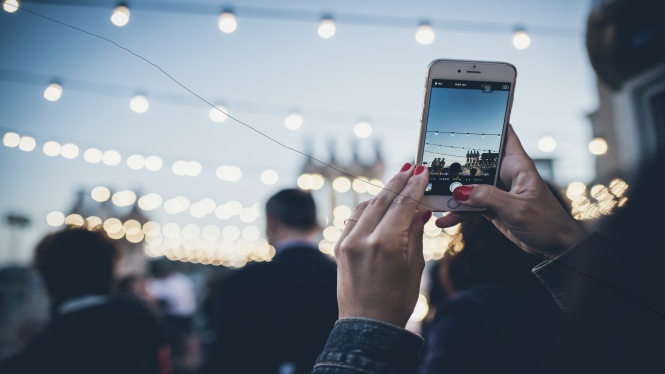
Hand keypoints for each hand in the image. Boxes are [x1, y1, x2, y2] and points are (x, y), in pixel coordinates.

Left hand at [335, 163, 431, 327]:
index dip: (414, 186)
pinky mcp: (339, 247)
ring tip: (398, 182)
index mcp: (385, 243)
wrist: (367, 325)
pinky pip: (354, 218)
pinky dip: (368, 208)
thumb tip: (419, 210)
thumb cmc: (397, 300)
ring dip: (383, 193)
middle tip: (412, 167)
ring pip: (367, 206)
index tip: (423, 171)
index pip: (403, 205)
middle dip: (399, 182)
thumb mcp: (414, 266)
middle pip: (383, 199)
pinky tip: (379, 203)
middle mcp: (363, 238)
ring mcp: (347, 242)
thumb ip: (415, 233)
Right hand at [436, 125, 585, 257]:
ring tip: (433, 197)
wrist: (554, 247)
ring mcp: (497, 191)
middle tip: (434, 164)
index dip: (488, 123)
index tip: (466, 118)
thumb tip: (460, 192)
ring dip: (452, 192)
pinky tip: (445, 219)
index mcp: (517, 165)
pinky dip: (457, 213)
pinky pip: (469, 205)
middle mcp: (505, 174)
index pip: (503, 134)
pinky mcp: (492, 207)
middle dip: (456, 163)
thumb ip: (488, 197)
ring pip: (469, 185)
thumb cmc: (547, 222)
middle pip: (477, 161)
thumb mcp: (516, 209)